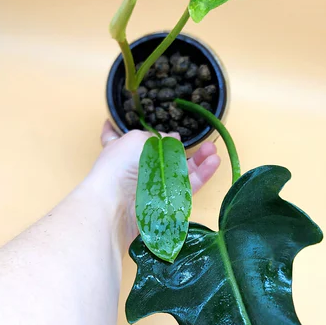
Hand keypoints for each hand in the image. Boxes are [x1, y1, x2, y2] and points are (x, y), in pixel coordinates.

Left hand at [89, 120, 220, 249]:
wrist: (116, 203)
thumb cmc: (119, 166)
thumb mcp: (137, 140)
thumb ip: (158, 138)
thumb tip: (174, 139)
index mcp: (121, 149)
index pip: (114, 136)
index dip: (114, 128)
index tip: (111, 121)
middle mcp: (135, 167)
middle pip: (162, 155)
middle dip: (180, 147)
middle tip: (200, 139)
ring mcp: (153, 186)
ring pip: (179, 171)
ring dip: (198, 160)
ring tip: (213, 148)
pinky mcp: (167, 202)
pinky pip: (187, 186)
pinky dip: (201, 174)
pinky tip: (213, 162)